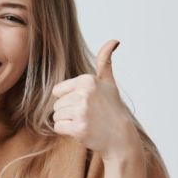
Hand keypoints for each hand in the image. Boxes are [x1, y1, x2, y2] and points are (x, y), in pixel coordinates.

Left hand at [50, 39, 139, 161]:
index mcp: (87, 80)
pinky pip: (58, 127)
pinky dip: (67, 131)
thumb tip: (114, 40)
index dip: (68, 98)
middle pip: (56, 104)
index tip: (86, 102)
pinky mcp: (78, 128)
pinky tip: (82, 130)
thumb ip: (105, 61)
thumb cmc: (112, 109)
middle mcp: (84, 94)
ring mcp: (81, 111)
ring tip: (86, 122)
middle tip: (88, 114)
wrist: (121, 137)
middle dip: (68, 111)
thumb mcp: (108, 83)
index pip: (58, 91)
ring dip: (68, 121)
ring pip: (56, 116)